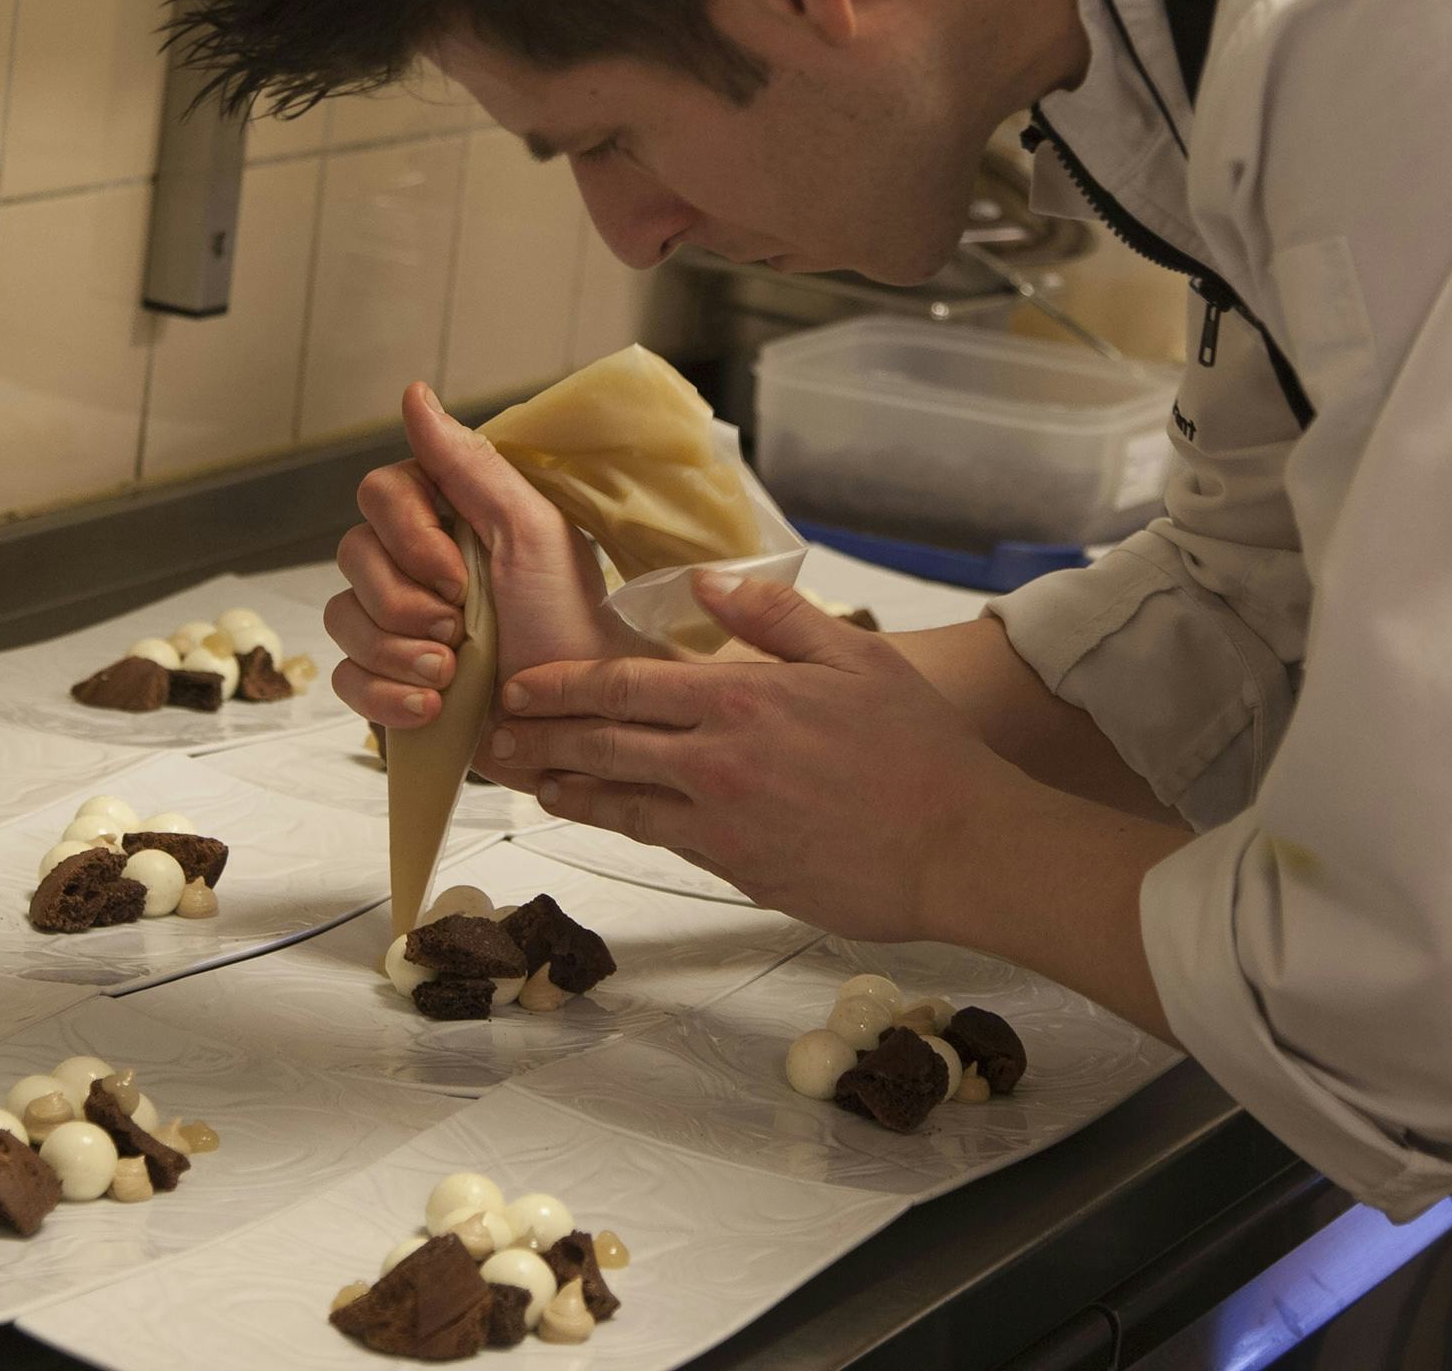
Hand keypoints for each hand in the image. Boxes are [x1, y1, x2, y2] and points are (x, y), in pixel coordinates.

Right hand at [324, 382, 639, 740]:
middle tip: (457, 631)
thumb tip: (414, 393)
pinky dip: (384, 696)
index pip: (379, 494)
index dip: (409, 538)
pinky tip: (430, 708)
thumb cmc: (569, 618)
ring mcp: (397, 623)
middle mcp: (415, 562)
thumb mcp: (532, 531)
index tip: (459, 577)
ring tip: (450, 676)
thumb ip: (469, 465)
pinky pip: (345, 678)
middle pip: (351, 556)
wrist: (580, 716)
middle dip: (402, 603)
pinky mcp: (389, 679)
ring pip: (340, 619)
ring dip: (394, 653)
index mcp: (450, 516)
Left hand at [491, 574, 1028, 941]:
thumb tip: (706, 580)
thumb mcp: (856, 655)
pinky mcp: (737, 872)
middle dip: (538, 743)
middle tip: (494, 739)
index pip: (622, 687)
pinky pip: (662, 844)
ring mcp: (721, 826)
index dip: (561, 688)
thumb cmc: (919, 748)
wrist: (956, 847)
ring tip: (529, 783)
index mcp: (740, 700)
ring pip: (617, 805)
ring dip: (565, 791)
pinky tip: (605, 818)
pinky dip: (621, 828)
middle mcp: (715, 765)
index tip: (519, 689)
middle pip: (600, 749)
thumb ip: (773, 614)